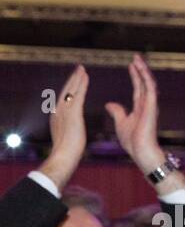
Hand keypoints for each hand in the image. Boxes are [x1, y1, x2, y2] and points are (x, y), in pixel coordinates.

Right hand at [37, 65, 88, 190]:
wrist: (63, 156)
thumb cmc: (68, 153)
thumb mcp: (68, 137)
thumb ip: (70, 130)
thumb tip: (73, 131)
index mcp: (57, 116)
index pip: (64, 99)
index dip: (70, 89)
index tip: (75, 81)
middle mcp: (58, 110)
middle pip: (66, 91)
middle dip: (72, 80)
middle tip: (79, 69)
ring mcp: (64, 111)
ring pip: (71, 90)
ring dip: (77, 78)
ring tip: (82, 69)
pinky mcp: (72, 113)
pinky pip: (77, 95)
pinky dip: (81, 84)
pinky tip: (86, 77)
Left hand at [105, 54, 171, 187]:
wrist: (141, 152)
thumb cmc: (133, 142)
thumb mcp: (121, 123)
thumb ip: (117, 112)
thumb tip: (110, 104)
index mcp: (141, 108)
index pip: (138, 88)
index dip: (135, 76)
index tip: (131, 65)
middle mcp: (148, 105)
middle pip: (145, 83)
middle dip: (141, 70)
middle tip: (136, 57)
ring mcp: (151, 106)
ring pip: (149, 83)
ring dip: (144, 70)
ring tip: (138, 58)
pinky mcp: (151, 107)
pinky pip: (150, 89)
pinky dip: (145, 77)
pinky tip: (140, 68)